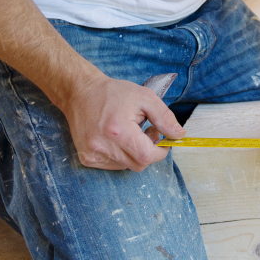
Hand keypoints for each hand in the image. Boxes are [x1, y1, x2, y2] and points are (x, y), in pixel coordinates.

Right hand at [59, 75, 185, 170]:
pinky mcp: (86, 158)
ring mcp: (92, 154)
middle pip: (138, 164)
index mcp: (118, 131)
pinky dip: (121, 156)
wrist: (80, 93)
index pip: (147, 156)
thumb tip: (179, 135)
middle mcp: (103, 146)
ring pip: (126, 166)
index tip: (163, 140)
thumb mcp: (145, 97)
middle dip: (149, 152)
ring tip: (131, 133)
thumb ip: (164, 117)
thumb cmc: (113, 93)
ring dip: (134, 154)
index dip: (160, 151)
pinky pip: (112, 165)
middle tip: (148, 132)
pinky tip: (118, 139)